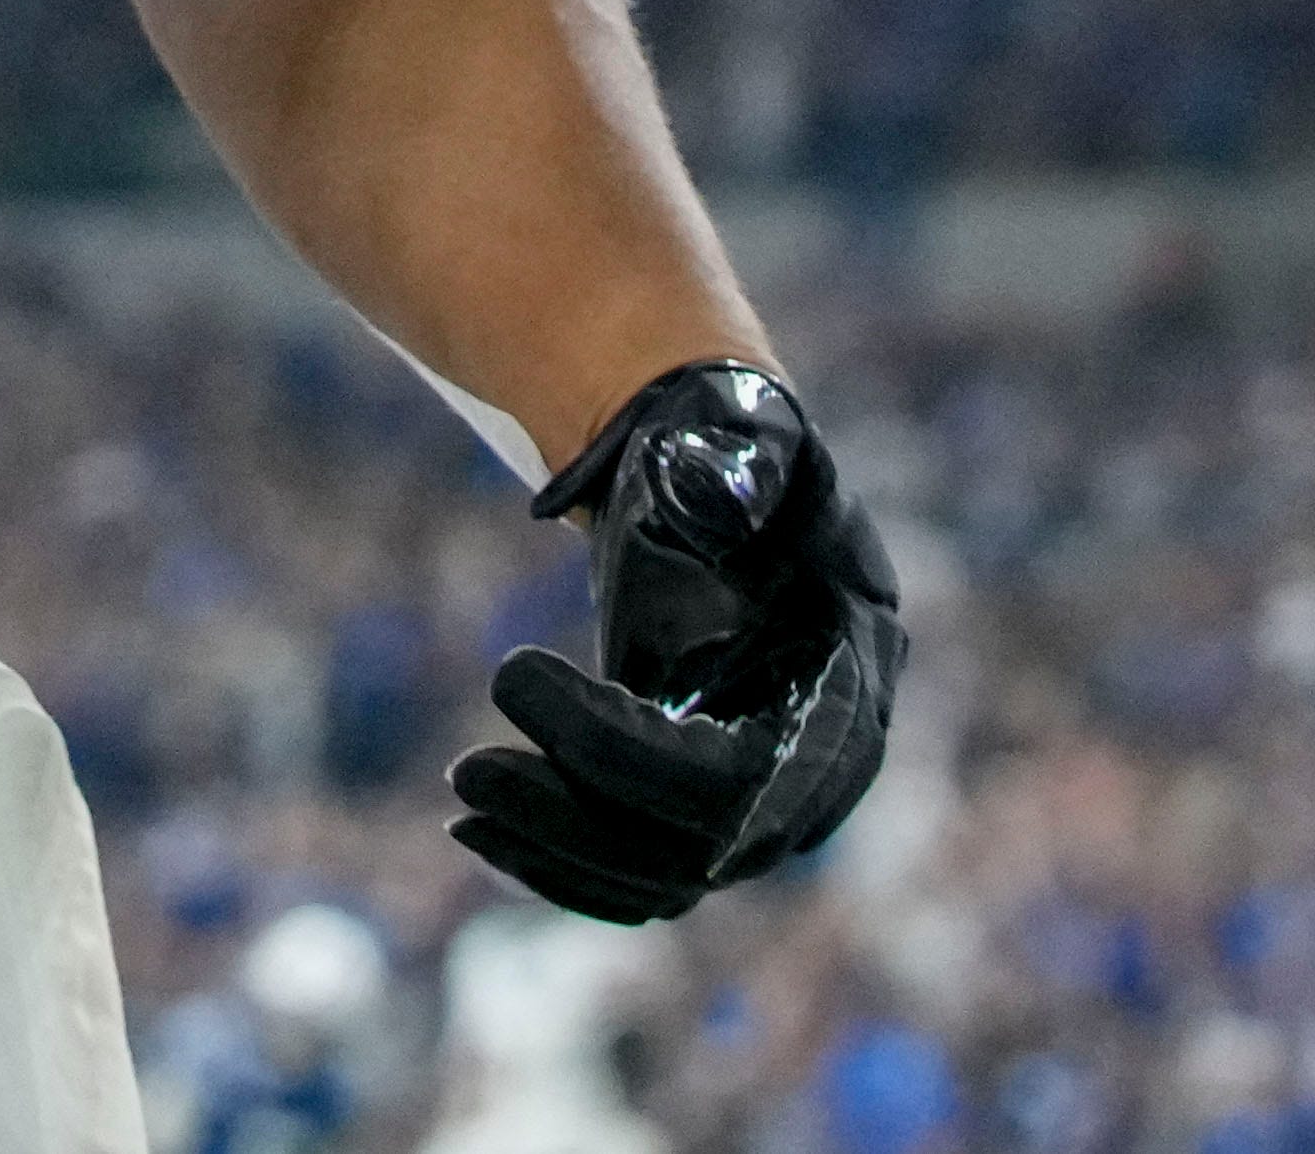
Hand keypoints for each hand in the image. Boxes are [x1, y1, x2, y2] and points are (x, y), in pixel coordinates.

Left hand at [451, 360, 902, 921]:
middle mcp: (820, 759)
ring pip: (663, 876)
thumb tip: (724, 486)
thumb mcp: (737, 438)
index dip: (688, 775)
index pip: (785, 765)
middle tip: (467, 769)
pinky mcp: (700, 815)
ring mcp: (762, 798)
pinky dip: (558, 864)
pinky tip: (475, 831)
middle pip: (710, 837)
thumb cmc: (721, 450)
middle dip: (585, 809)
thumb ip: (744, 460)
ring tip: (462, 802)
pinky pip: (635, 876)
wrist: (702, 478)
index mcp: (852, 669)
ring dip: (559, 848)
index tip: (584, 740)